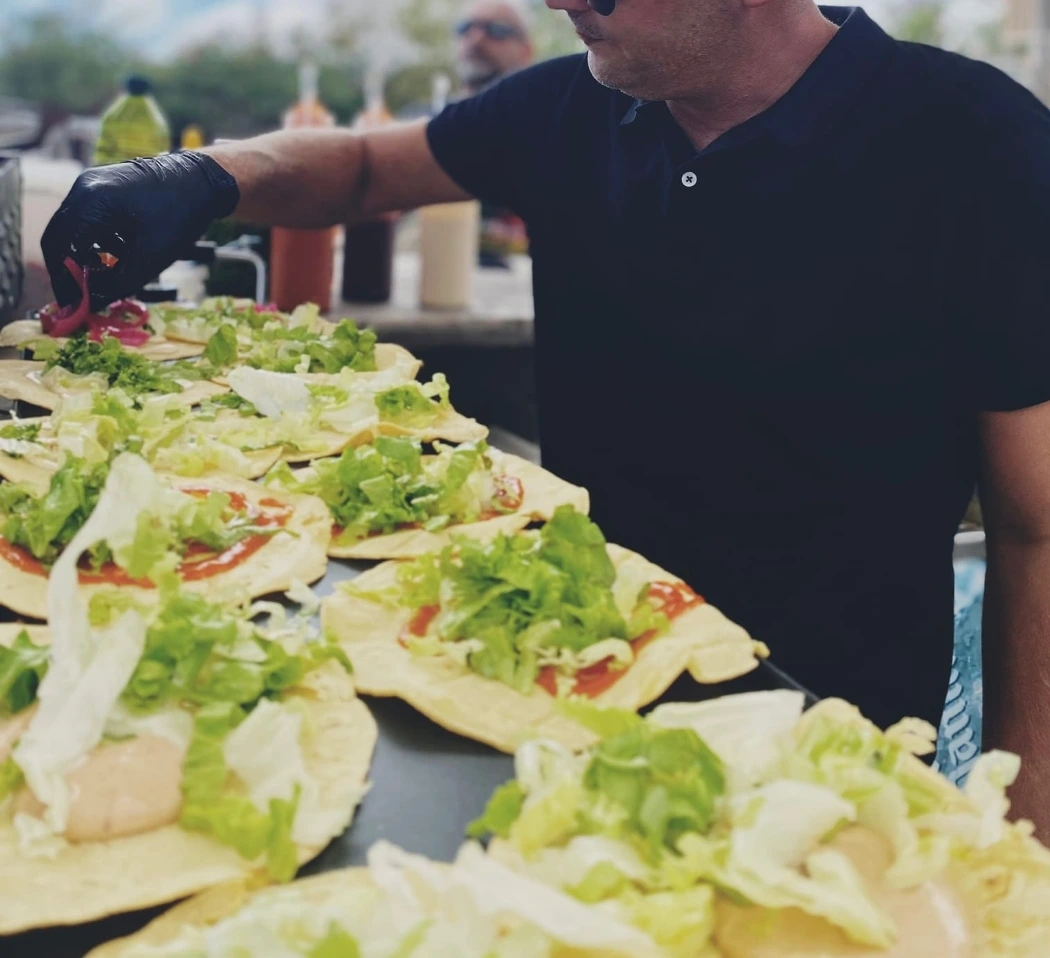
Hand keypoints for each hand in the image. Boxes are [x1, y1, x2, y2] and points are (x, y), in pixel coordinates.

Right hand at [42, 152, 239, 310]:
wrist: (203, 180)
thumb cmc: (180, 216)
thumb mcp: (151, 258)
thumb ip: (118, 283)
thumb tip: (92, 303)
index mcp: (92, 201)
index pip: (60, 245)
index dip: (63, 279)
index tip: (71, 304)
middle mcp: (84, 187)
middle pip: (60, 235)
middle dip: (70, 268)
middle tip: (80, 296)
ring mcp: (92, 183)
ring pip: (74, 228)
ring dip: (86, 254)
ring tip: (110, 274)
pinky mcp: (102, 186)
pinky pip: (88, 218)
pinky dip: (98, 240)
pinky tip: (122, 253)